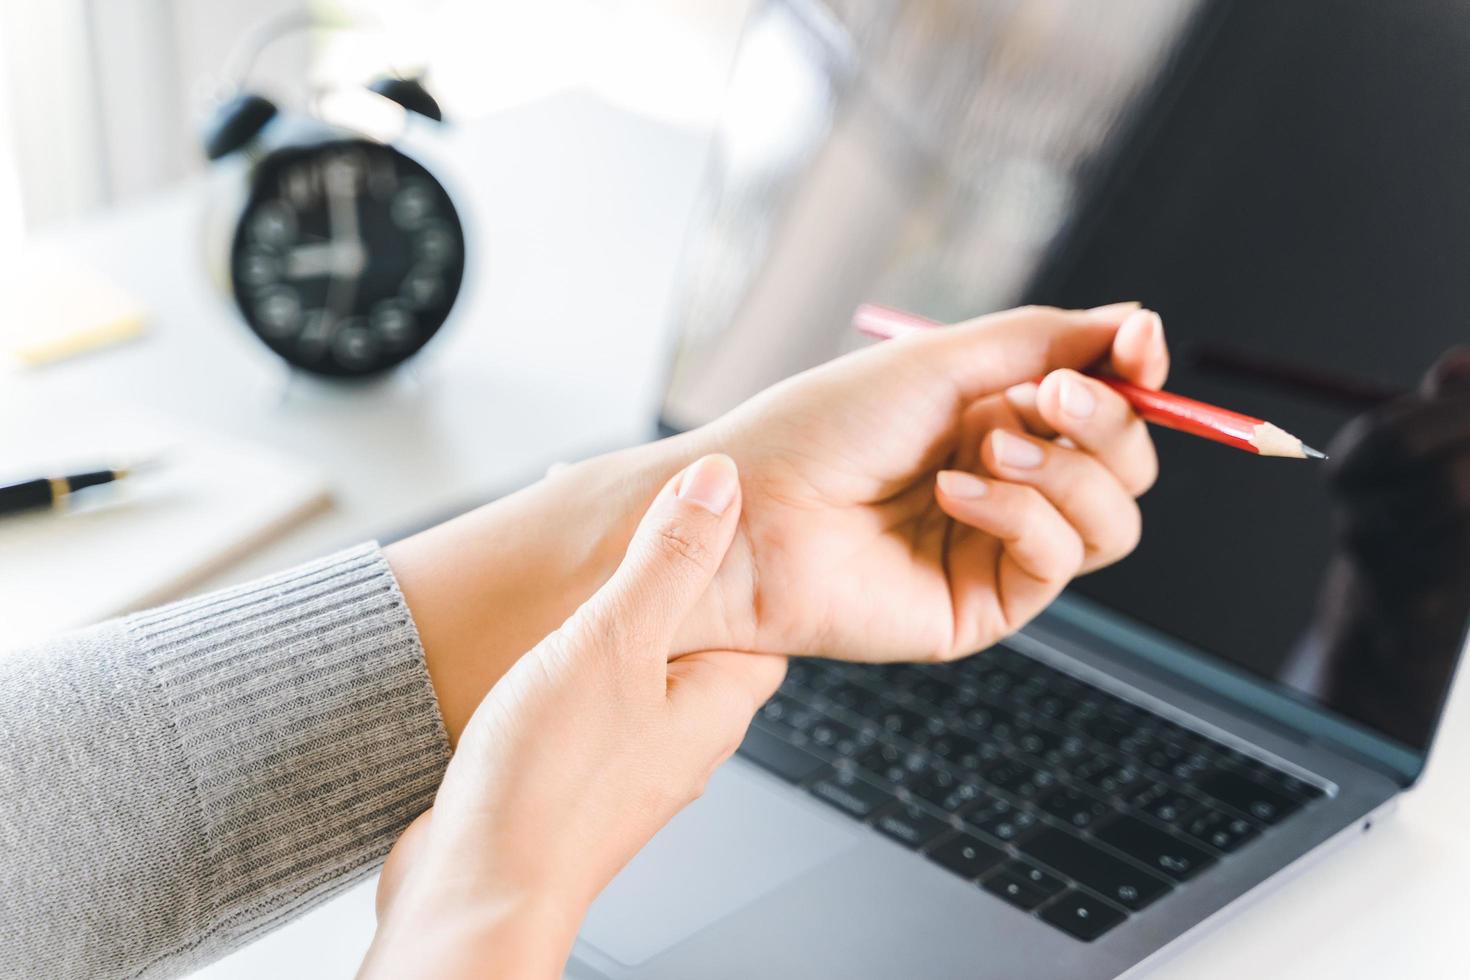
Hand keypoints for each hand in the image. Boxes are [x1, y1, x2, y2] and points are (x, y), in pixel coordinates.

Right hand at [361, 454, 785, 978]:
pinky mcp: (578, 772)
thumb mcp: (616, 642)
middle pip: (693, 627)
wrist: (476, 888)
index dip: (727, 543)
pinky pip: (589, 694)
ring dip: (608, 611)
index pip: (758, 604)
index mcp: (719, 700)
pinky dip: (569, 654)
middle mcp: (685, 732)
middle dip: (658, 571)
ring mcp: (631, 756)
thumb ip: (670, 560)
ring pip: (636, 660)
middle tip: (615, 517)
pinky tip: (531, 637)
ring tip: (565, 562)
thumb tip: (722, 482)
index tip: (688, 495)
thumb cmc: (550, 785)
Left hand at [681, 303, 1168, 662]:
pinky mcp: (984, 604)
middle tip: (1050, 397)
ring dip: (1067, 472)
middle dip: (1108, 422)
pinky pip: (1057, 559)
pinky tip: (954, 495)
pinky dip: (1020, 515)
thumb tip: (1139, 323)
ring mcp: (997, 548)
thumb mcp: (940, 360)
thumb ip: (1046, 340)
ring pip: (1113, 520)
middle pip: (1127, 464)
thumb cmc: (822, 430)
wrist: (752, 511)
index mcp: (994, 417)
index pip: (1106, 404)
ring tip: (992, 447)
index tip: (1140, 346)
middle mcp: (1006, 481)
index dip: (1135, 377)